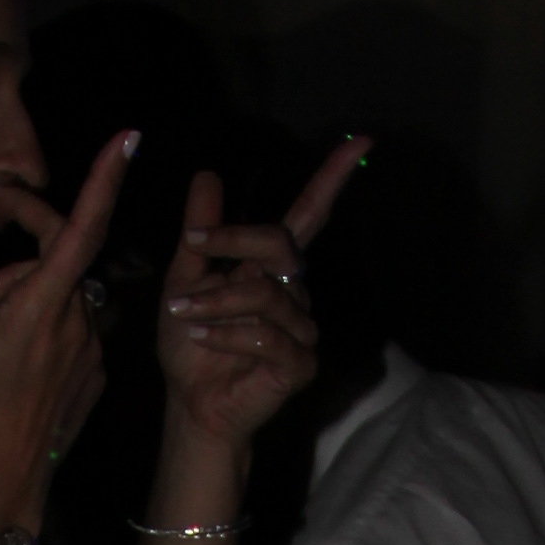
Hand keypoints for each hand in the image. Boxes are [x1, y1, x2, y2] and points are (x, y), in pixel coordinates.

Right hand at [0, 133, 128, 522]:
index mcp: (39, 309)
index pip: (81, 229)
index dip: (105, 179)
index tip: (130, 138)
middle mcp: (77, 323)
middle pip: (57, 260)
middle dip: (20, 260)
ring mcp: (91, 350)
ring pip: (62, 297)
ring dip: (29, 301)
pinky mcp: (94, 375)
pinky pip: (72, 331)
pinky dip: (46, 331)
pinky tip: (13, 369)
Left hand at [148, 136, 368, 465]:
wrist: (191, 403)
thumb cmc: (191, 344)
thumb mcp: (184, 279)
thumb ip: (200, 234)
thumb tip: (207, 175)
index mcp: (272, 267)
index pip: (308, 216)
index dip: (332, 179)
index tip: (360, 141)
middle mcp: (295, 292)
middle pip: (281, 244)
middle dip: (233, 240)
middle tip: (192, 245)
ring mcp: (302, 329)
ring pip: (267, 294)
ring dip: (218, 300)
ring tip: (185, 314)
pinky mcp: (301, 364)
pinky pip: (267, 336)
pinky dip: (228, 334)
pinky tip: (202, 338)